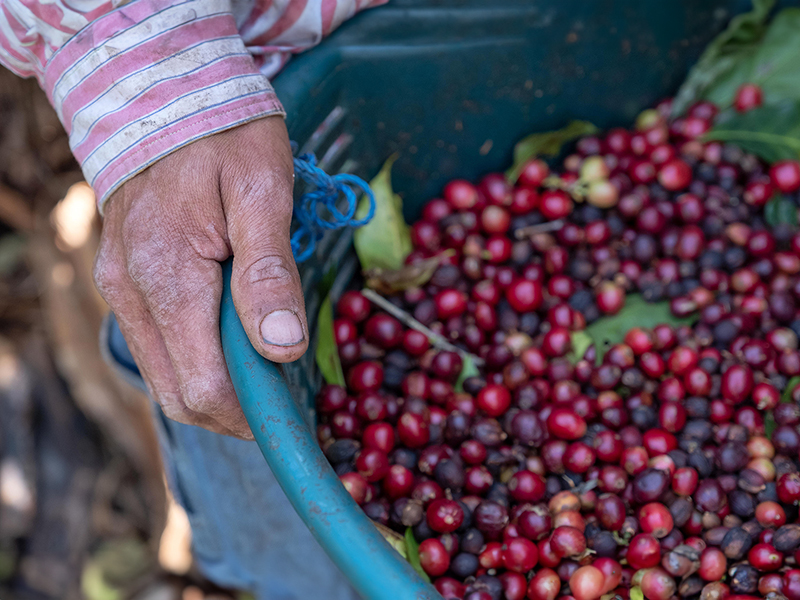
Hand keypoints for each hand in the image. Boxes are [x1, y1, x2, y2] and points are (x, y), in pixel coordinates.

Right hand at [94, 118, 306, 438]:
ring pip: (167, 374)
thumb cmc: (223, 135)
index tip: (296, 413)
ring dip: (218, 387)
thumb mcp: (263, 191)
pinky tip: (236, 340)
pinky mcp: (125, 282)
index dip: (250, 414)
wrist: (164, 91)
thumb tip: (283, 350)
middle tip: (289, 396)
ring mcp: (121, 290)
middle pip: (179, 394)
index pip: (202, 386)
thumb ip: (268, 273)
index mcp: (166, 277)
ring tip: (268, 368)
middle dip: (236, 410)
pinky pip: (161, 344)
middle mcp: (130, 294)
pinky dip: (200, 359)